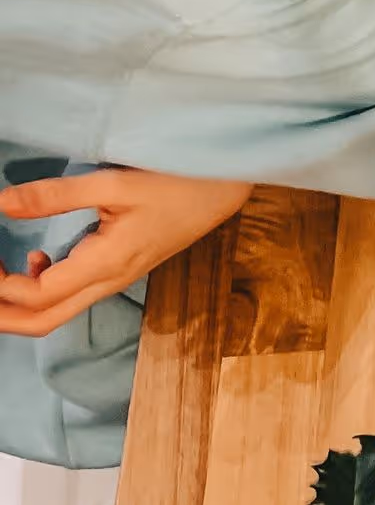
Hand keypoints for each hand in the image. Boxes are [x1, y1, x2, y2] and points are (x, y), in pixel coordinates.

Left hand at [0, 170, 251, 337]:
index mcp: (107, 263)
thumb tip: (2, 203)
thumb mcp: (114, 183)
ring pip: (55, 313)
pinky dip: (40, 292)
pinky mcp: (118, 273)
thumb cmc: (176, 184)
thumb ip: (55, 195)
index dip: (3, 287)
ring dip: (17, 306)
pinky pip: (71, 298)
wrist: (222, 192)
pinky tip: (36, 262)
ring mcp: (115, 281)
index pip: (40, 295)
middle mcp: (109, 281)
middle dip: (2, 316)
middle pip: (44, 321)